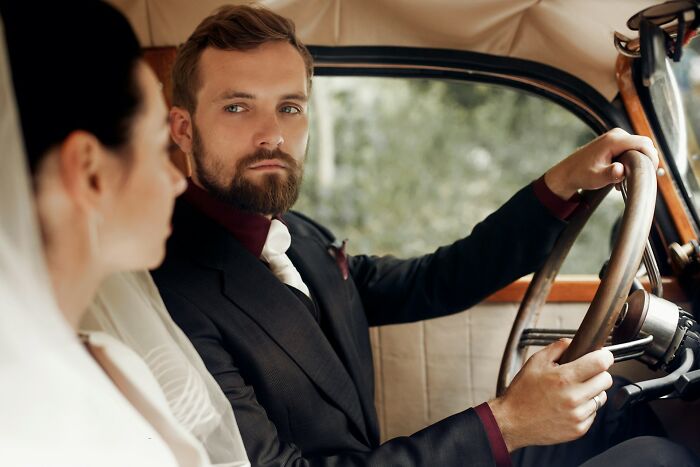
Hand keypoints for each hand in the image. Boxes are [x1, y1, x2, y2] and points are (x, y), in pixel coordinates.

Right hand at [488, 339, 613, 451]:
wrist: (512, 421)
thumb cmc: (522, 392)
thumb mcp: (535, 362)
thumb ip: (558, 348)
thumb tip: (575, 342)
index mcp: (564, 378)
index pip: (600, 363)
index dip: (604, 356)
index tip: (603, 355)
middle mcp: (574, 397)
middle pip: (606, 380)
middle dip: (598, 373)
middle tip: (584, 373)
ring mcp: (578, 415)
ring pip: (601, 397)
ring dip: (592, 391)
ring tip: (572, 391)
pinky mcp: (579, 429)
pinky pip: (593, 413)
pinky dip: (585, 407)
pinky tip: (568, 405)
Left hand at [544, 128, 658, 199]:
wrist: (567, 172)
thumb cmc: (581, 175)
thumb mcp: (596, 178)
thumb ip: (610, 174)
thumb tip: (620, 170)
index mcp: (614, 140)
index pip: (644, 143)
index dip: (652, 157)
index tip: (652, 171)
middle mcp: (616, 134)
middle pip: (644, 144)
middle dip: (645, 160)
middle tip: (638, 177)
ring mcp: (615, 136)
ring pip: (638, 147)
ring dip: (637, 161)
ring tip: (625, 177)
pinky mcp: (614, 141)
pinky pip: (631, 148)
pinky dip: (631, 159)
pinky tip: (621, 172)